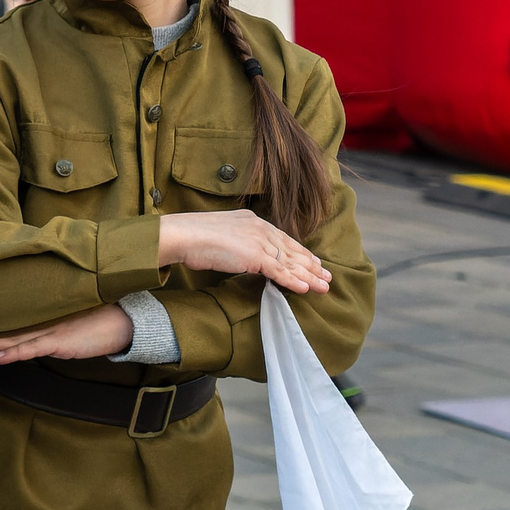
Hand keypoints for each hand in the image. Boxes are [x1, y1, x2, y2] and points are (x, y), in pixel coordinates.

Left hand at [0, 301, 134, 364]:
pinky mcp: (60, 343)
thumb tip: (28, 326)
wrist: (123, 320)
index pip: (6, 317)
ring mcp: (49, 331)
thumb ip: (47, 318)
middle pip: (1, 327)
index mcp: (41, 311)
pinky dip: (15, 353)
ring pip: (10, 338)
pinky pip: (32, 349)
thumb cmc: (96, 315)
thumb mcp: (67, 313)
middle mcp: (40, 319)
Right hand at [158, 209, 330, 292]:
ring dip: (309, 276)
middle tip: (327, 276)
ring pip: (290, 262)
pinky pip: (279, 272)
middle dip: (311, 265)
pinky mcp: (254, 257)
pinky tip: (305, 289)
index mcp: (254, 221)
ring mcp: (259, 242)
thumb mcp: (220, 232)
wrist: (182, 235)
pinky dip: (293, 281)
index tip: (312, 261)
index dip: (300, 252)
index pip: (283, 238)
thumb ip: (236, 240)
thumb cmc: (192, 235)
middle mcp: (261, 229)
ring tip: (324, 287)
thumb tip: (240, 252)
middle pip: (292, 250)